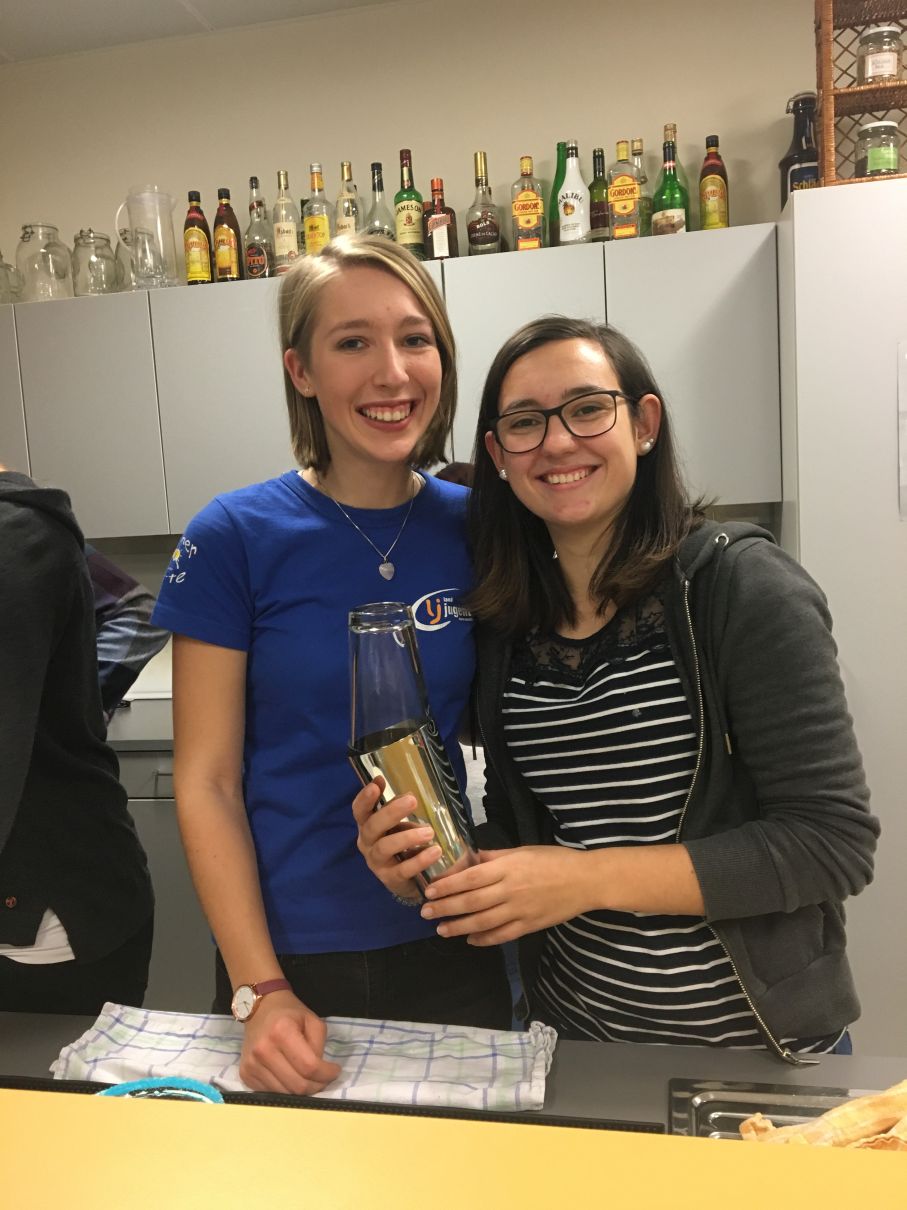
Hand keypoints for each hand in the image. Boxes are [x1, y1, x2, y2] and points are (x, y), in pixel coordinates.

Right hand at [238, 990, 341, 1094]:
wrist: (259, 1009)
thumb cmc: (289, 1013)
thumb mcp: (312, 1020)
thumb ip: (319, 1044)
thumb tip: (319, 1071)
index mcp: (282, 1032)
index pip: (309, 1066)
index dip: (326, 1074)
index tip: (335, 1071)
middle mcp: (263, 1050)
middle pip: (297, 1085)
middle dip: (317, 1086)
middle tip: (324, 1079)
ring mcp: (251, 1064)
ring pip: (285, 1094)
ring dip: (301, 1091)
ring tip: (309, 1079)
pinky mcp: (245, 1074)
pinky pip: (271, 1093)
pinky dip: (285, 1090)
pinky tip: (291, 1078)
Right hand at [352, 776, 440, 902]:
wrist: (410, 880)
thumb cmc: (403, 844)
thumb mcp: (400, 824)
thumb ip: (400, 809)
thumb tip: (408, 794)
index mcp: (367, 825)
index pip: (359, 810)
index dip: (365, 797)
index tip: (377, 783)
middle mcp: (367, 843)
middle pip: (372, 826)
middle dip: (391, 812)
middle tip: (412, 800)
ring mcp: (377, 863)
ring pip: (385, 847)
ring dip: (407, 837)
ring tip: (429, 832)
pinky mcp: (391, 879)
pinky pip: (403, 869)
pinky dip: (419, 860)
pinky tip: (435, 851)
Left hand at [419, 847, 588, 945]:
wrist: (585, 881)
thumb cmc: (553, 860)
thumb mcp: (522, 850)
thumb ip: (495, 857)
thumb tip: (470, 858)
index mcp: (508, 868)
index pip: (470, 878)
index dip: (448, 885)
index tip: (430, 890)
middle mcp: (510, 890)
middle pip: (471, 902)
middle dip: (446, 908)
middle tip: (426, 913)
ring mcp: (519, 911)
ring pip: (483, 922)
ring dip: (459, 927)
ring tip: (441, 929)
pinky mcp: (529, 926)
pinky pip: (502, 935)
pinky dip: (484, 939)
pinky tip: (470, 940)